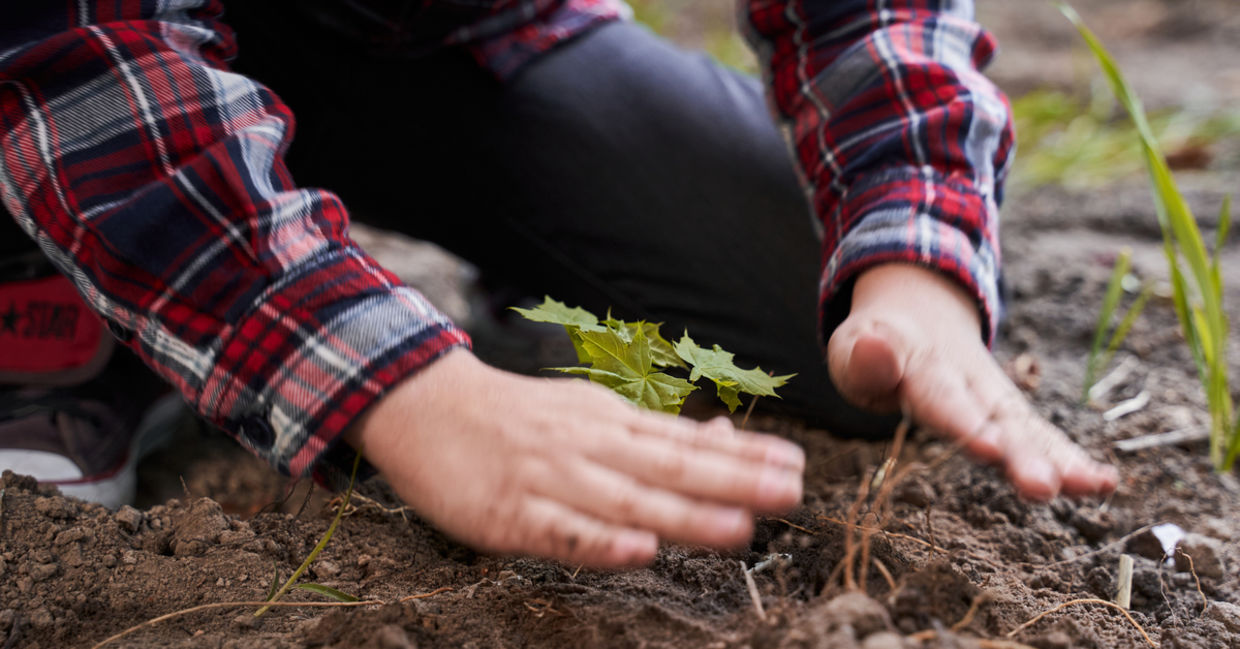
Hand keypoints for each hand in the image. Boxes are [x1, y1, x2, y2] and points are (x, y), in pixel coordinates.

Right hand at [347, 349, 803, 567]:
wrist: (422, 405)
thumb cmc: (518, 418)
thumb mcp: (590, 412)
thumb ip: (653, 434)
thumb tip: (723, 436)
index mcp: (609, 423)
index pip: (686, 441)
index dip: (742, 456)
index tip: (795, 465)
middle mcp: (588, 447)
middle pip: (669, 468)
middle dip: (734, 482)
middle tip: (791, 492)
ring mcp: (549, 480)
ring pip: (626, 500)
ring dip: (684, 514)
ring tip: (739, 527)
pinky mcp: (508, 514)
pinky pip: (561, 531)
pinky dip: (600, 542)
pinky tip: (638, 551)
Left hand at [827, 264, 1118, 500]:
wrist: (915, 311)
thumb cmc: (872, 347)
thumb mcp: (852, 349)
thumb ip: (861, 359)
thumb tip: (873, 345)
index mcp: (922, 362)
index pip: (942, 394)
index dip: (964, 419)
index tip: (988, 446)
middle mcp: (968, 377)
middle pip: (996, 416)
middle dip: (1020, 452)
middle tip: (1043, 486)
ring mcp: (993, 395)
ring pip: (1026, 427)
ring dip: (1055, 458)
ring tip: (1090, 487)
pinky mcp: (1008, 412)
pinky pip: (1040, 436)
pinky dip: (1069, 459)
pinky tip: (1103, 484)